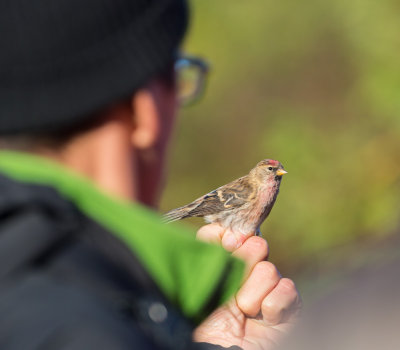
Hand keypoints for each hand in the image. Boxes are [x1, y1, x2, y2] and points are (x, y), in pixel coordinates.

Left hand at [194, 224, 300, 349]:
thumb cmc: (201, 332)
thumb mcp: (195, 293)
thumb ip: (202, 261)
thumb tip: (214, 232)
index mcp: (217, 273)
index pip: (224, 239)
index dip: (226, 236)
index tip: (224, 240)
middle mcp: (241, 281)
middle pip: (253, 245)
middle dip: (245, 257)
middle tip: (236, 278)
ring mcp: (263, 296)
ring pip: (269, 268)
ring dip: (256, 288)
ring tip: (245, 310)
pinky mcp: (286, 314)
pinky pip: (289, 291)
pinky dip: (277, 300)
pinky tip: (265, 314)